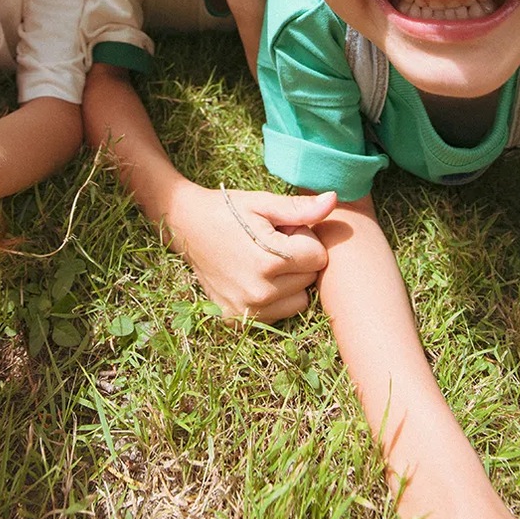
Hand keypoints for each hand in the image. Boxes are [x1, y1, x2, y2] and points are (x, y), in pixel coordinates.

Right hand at [168, 183, 336, 319]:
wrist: (185, 225)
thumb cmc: (227, 209)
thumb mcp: (263, 202)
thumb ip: (300, 208)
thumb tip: (334, 199)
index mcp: (269, 260)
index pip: (319, 256)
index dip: (305, 239)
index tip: (282, 230)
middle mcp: (260, 292)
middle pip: (310, 279)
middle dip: (298, 259)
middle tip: (270, 242)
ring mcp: (247, 310)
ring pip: (299, 300)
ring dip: (290, 281)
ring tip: (264, 259)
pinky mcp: (237, 319)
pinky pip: (279, 313)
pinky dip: (275, 297)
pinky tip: (255, 276)